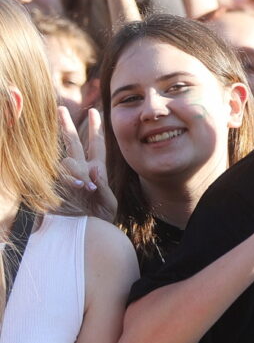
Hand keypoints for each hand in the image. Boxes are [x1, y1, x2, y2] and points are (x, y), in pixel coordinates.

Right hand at [59, 107, 115, 221]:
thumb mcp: (108, 204)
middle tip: (61, 108)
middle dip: (66, 126)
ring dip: (77, 172)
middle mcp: (80, 170)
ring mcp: (67, 178)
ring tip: (85, 188)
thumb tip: (94, 169)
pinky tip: (79, 188)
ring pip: (67, 162)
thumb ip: (103, 187)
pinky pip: (60, 177)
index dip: (95, 129)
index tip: (94, 111)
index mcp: (96, 170)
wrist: (86, 233)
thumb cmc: (100, 219)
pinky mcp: (56, 188)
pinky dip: (70, 181)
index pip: (96, 145)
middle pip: (72, 143)